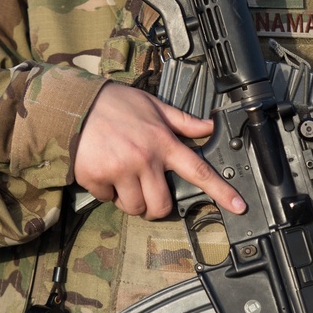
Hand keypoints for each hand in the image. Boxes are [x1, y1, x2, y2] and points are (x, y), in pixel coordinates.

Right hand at [74, 82, 246, 219]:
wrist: (74, 104)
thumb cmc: (115, 104)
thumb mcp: (154, 106)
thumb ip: (182, 121)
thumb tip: (209, 126)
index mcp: (163, 142)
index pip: (199, 170)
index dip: (221, 191)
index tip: (239, 206)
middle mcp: (144, 158)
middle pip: (162, 205)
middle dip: (156, 207)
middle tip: (147, 193)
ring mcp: (120, 170)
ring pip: (135, 207)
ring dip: (130, 201)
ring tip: (122, 178)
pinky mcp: (97, 178)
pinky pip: (107, 200)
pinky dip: (105, 191)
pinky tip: (102, 171)